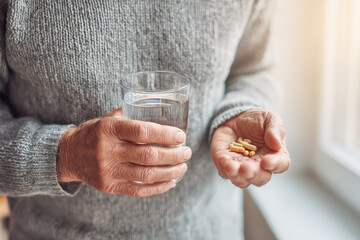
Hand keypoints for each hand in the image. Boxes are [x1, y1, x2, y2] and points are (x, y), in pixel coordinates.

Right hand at [57, 108, 191, 196]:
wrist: (69, 154)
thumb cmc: (95, 132)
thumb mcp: (109, 118)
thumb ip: (132, 114)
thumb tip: (162, 106)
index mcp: (109, 129)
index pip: (142, 131)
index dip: (165, 134)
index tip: (181, 136)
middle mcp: (108, 150)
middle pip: (148, 155)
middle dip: (173, 155)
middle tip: (187, 152)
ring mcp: (108, 171)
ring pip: (146, 174)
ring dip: (170, 172)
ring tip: (183, 167)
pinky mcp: (109, 186)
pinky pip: (138, 190)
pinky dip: (158, 187)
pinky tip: (171, 182)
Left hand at [211, 110, 289, 187]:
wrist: (235, 119)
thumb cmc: (257, 121)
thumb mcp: (269, 119)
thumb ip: (275, 129)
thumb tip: (276, 144)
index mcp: (275, 155)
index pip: (280, 164)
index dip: (275, 165)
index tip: (266, 162)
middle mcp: (260, 166)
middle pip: (260, 178)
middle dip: (253, 175)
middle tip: (246, 168)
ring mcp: (242, 169)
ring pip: (242, 181)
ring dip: (236, 176)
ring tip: (231, 166)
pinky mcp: (227, 166)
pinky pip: (225, 174)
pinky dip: (223, 169)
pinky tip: (222, 158)